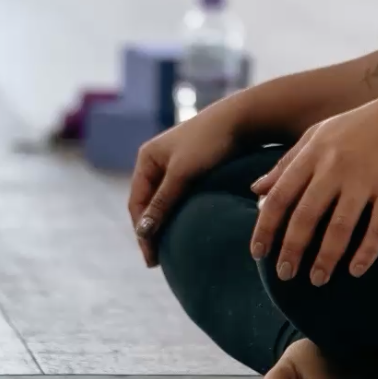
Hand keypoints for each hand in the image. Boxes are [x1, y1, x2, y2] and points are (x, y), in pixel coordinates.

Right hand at [128, 96, 245, 265]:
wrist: (240, 119)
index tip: (151, 258)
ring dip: (163, 223)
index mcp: (146, 158)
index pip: (137, 203)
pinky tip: (184, 228)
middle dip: (149, 230)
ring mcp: (173, 164)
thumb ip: (162, 202)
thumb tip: (143, 232)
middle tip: (157, 259)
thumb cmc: (209, 143)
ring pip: (163, 201)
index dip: (141, 232)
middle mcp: (156, 160)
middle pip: (147, 203)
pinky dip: (176, 213)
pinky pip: (177, 196)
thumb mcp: (182, 173)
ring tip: (169, 249)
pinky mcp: (191, 167)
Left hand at [249, 92, 377, 285]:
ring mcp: (366, 177)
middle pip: (307, 215)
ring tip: (318, 279)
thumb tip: (256, 191)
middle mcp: (337, 165)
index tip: (258, 253)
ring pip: (340, 226)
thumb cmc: (362, 126)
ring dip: (326, 258)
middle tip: (285, 275)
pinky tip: (356, 271)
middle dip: (292, 249)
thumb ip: (288, 162)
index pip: (282, 194)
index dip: (266, 226)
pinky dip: (366, 252)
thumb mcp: (320, 135)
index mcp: (316, 152)